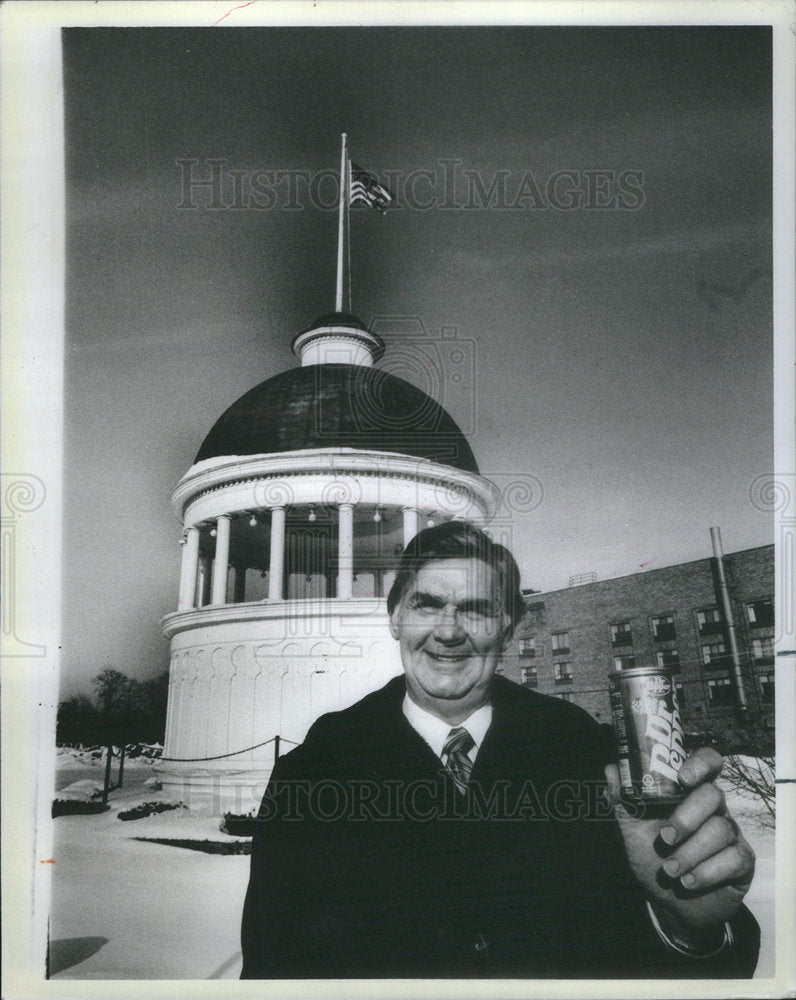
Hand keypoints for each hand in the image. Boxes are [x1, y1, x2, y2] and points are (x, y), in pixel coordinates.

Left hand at [605, 748, 754, 936]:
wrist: (669, 903)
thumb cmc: (652, 858)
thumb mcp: (632, 830)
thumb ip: (623, 800)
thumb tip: (611, 770)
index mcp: (689, 793)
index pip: (707, 762)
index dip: (701, 763)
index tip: (683, 778)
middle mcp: (714, 809)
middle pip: (712, 796)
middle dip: (687, 818)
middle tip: (665, 839)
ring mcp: (731, 834)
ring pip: (721, 830)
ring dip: (690, 853)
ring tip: (670, 871)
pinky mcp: (743, 861)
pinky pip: (734, 858)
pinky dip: (707, 873)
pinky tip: (688, 882)